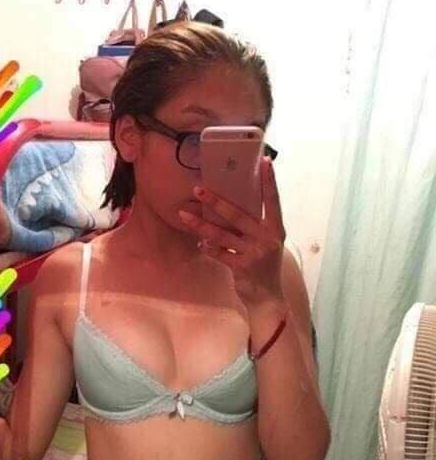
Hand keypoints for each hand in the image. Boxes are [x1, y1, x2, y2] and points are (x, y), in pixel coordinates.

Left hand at [178, 157, 285, 306]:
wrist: (267, 297)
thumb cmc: (264, 264)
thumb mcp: (266, 242)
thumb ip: (254, 225)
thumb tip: (230, 204)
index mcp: (276, 228)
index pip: (273, 201)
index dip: (269, 182)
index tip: (264, 161)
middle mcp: (267, 238)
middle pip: (238, 215)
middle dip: (216, 201)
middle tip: (198, 190)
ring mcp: (254, 253)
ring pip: (222, 234)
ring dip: (201, 224)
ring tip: (184, 215)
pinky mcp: (242, 267)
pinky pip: (220, 253)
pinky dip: (208, 248)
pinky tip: (199, 242)